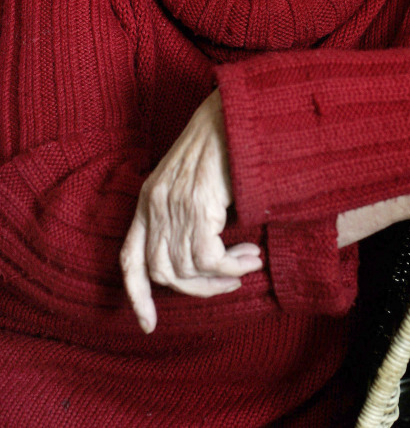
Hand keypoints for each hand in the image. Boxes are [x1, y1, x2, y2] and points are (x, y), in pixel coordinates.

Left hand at [120, 89, 262, 333]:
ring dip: (222, 275)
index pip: (130, 259)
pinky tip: (250, 256)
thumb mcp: (190, 178)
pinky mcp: (197, 204)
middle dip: (198, 289)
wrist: (233, 112)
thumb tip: (201, 257)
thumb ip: (184, 211)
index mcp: (147, 199)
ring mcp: (174, 205)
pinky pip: (209, 256)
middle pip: (163, 273)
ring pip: (188, 268)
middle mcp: (154, 205)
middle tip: (229, 283)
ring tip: (248, 263)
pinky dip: (231, 265)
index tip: (148, 324)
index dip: (137, 296)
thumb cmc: (221, 143)